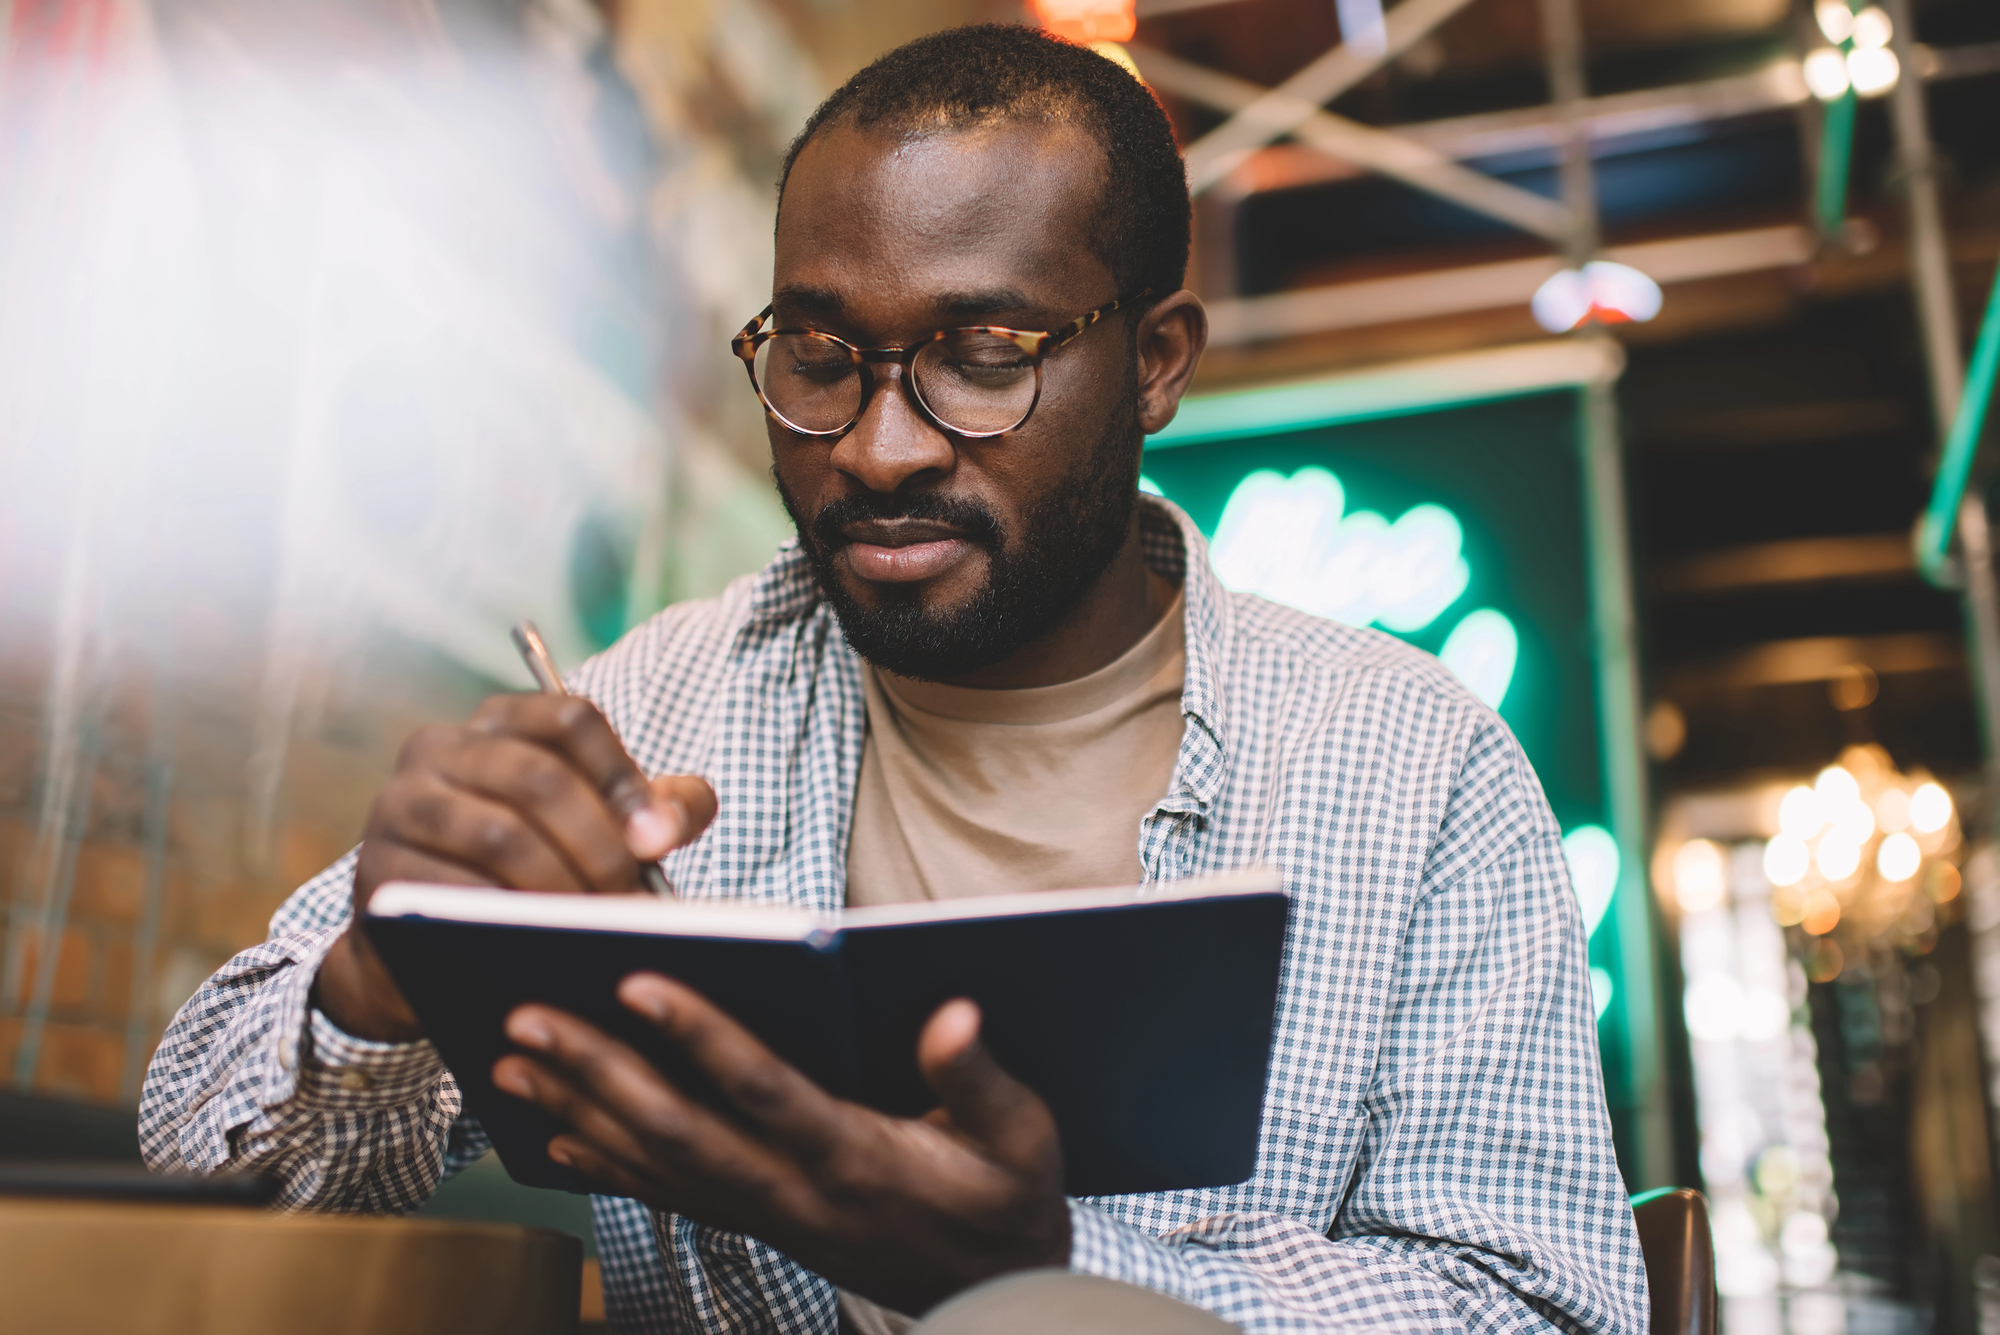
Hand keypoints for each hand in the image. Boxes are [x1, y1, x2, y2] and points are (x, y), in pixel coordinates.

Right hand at [315, 695, 717, 1040]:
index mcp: (499, 723)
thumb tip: (671, 825)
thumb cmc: (528, 869)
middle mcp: (440, 748)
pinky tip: (543, 945)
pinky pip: (453, 891)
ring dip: (562, 886)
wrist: (424, 938)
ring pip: (500, 834)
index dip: (623, 778)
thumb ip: (655, 810)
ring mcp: (401, 805)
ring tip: (597, 927)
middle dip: (600, 845)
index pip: (571, 719)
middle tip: (630, 900)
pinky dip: (508, 919)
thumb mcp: (594, 827)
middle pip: (540, 778)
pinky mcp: (377, 869)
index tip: (659, 841)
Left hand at [493, 976, 1070, 1313]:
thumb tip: (953, 1011)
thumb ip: (982, 1078)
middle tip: (528, 1016)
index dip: (699, 1035)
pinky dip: (605, 1165)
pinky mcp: (760, 1225)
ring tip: (513, 1062)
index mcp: (856, 1157)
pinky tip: (555, 1137)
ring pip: (656, 1163)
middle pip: (678, 1128)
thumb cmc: (1011, 1206)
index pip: (762, 1090)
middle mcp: (795, 1192)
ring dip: (579, 1110)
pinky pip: (667, 1197)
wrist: (1000, 1299)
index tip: (638, 981)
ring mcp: (769, 1216)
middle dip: (597, 1069)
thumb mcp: (1025, 1141)